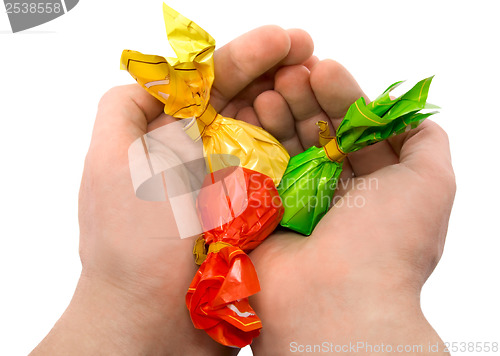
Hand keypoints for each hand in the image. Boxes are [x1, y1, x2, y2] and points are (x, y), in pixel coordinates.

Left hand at [30, 27, 313, 354]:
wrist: (151, 326)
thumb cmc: (134, 246)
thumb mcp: (125, 165)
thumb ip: (142, 110)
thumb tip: (172, 73)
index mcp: (159, 135)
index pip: (204, 80)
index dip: (244, 55)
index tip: (283, 41)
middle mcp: (190, 154)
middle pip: (236, 99)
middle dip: (273, 71)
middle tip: (313, 53)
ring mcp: (221, 183)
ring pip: (260, 132)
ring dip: (289, 105)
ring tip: (323, 84)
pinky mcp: (246, 213)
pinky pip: (275, 172)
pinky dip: (297, 151)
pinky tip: (321, 133)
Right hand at [248, 61, 455, 354]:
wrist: (333, 305)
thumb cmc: (388, 243)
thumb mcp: (431, 183)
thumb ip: (426, 144)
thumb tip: (413, 118)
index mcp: (374, 189)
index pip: (355, 130)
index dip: (342, 97)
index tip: (323, 68)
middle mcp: (335, 196)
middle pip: (317, 136)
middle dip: (306, 101)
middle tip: (290, 74)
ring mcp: (295, 205)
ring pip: (284, 149)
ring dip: (277, 115)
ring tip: (268, 89)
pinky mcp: (260, 216)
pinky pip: (255, 171)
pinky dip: (250, 143)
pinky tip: (247, 114)